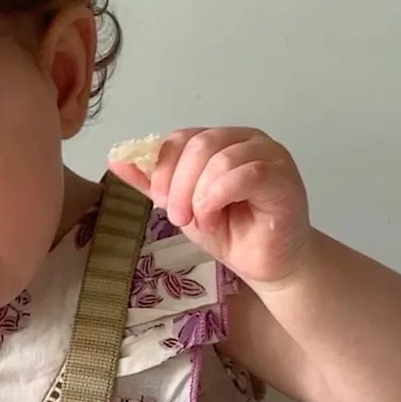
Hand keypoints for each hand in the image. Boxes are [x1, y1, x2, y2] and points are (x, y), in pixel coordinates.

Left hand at [109, 127, 311, 284]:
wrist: (265, 263)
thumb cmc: (228, 231)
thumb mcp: (179, 204)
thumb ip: (152, 182)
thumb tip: (116, 157)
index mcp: (219, 140)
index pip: (181, 138)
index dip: (163, 167)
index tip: (158, 200)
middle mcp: (245, 139)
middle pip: (199, 145)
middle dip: (179, 184)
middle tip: (177, 216)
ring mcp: (269, 154)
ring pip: (220, 159)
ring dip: (199, 195)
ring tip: (200, 221)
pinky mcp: (284, 177)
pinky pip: (247, 174)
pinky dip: (220, 197)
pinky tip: (215, 218)